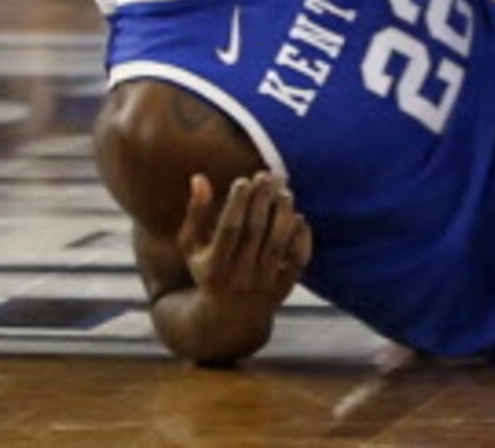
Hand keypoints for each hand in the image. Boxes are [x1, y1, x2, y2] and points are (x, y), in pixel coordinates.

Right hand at [177, 171, 311, 308]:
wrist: (228, 317)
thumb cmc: (208, 270)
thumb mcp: (193, 247)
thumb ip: (195, 213)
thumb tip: (200, 177)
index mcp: (213, 267)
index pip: (229, 229)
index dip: (237, 203)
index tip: (243, 180)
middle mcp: (238, 277)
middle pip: (256, 232)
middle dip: (263, 200)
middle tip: (268, 176)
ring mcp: (263, 284)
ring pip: (278, 243)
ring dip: (283, 213)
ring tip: (285, 192)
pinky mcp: (284, 288)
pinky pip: (298, 258)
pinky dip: (301, 237)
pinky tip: (298, 218)